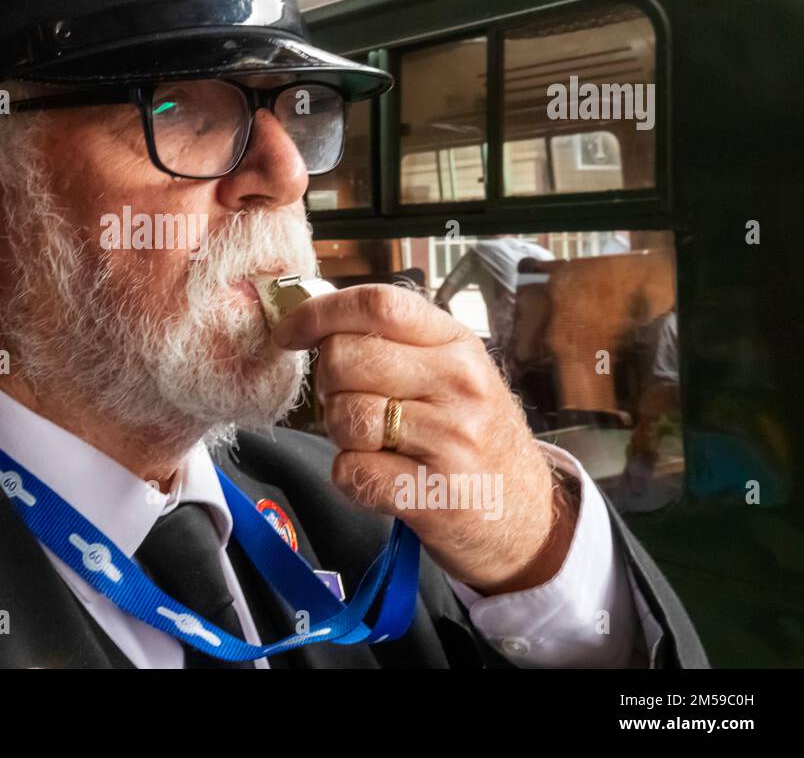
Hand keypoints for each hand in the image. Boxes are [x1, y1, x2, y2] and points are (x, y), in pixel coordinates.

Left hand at [272, 283, 577, 594]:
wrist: (529, 515)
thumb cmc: (475, 437)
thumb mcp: (453, 372)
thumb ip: (394, 342)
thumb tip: (314, 322)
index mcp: (457, 343)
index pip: (378, 303)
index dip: (318, 313)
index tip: (289, 332)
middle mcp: (460, 383)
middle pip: (346, 357)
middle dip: (330, 383)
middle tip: (354, 403)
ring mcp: (451, 440)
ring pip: (345, 415)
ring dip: (342, 433)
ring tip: (378, 443)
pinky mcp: (434, 494)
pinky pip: (351, 471)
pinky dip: (351, 477)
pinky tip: (383, 477)